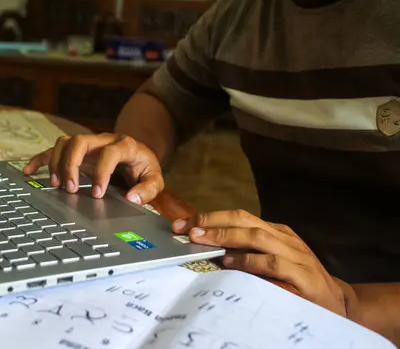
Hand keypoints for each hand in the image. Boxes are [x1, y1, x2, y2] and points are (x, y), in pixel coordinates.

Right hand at [23, 133, 163, 204]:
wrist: (138, 154)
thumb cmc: (143, 167)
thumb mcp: (154, 178)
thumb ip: (148, 189)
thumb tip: (133, 198)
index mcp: (124, 145)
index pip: (109, 153)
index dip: (102, 172)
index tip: (97, 194)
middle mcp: (103, 139)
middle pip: (80, 141)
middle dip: (72, 164)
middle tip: (71, 189)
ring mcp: (88, 143)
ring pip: (65, 142)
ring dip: (57, 162)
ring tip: (56, 185)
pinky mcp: (77, 150)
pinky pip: (54, 149)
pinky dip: (40, 159)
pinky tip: (30, 171)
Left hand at [172, 210, 349, 316]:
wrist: (338, 303)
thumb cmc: (296, 282)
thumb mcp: (269, 262)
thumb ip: (244, 253)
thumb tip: (205, 247)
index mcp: (274, 231)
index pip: (238, 217)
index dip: (209, 218)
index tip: (182, 225)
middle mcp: (283, 237)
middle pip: (244, 220)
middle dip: (212, 222)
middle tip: (187, 229)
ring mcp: (294, 254)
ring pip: (257, 237)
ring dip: (227, 238)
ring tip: (203, 241)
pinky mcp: (302, 275)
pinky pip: (273, 263)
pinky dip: (250, 261)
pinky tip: (231, 263)